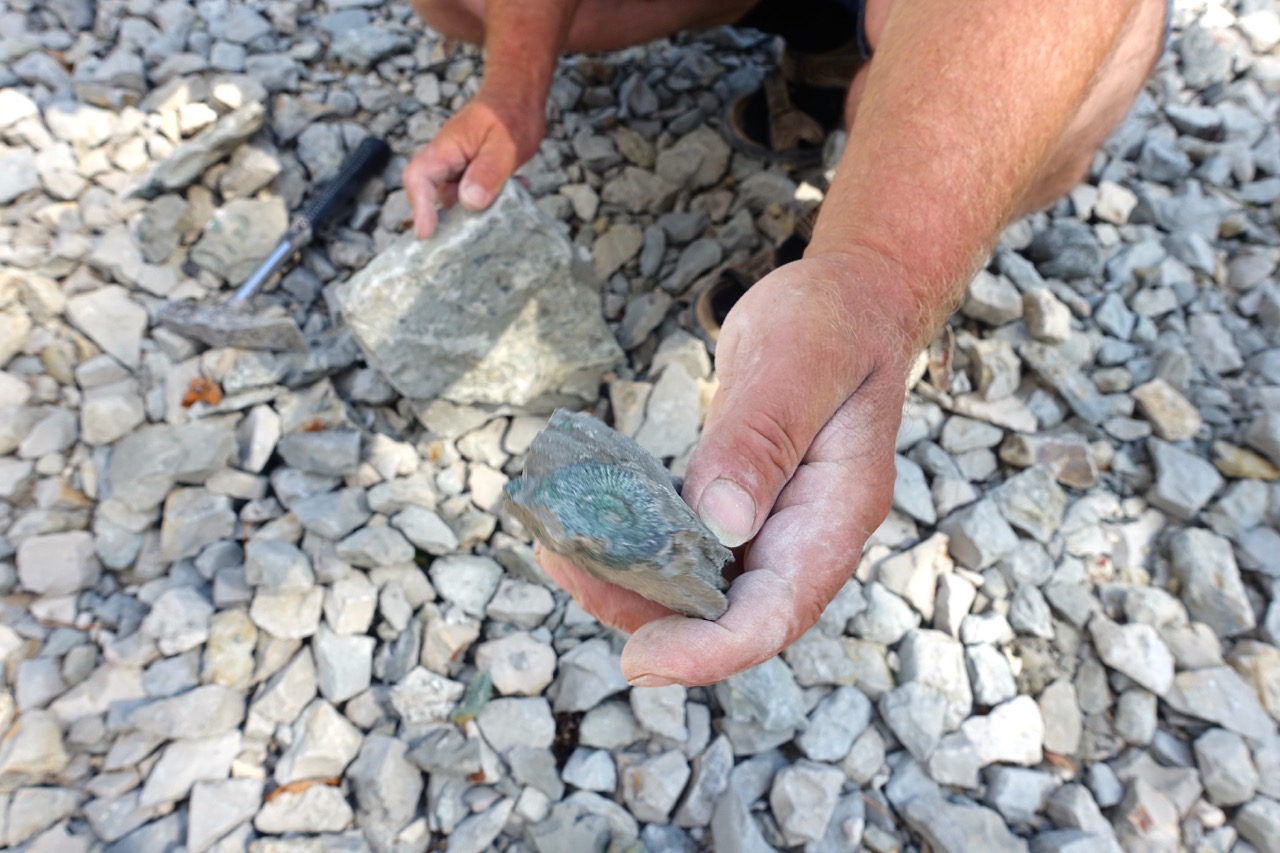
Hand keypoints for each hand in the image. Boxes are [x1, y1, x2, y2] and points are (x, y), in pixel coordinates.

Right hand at [402, 90, 543, 237]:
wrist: (520, 93)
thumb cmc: (511, 112)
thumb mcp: (505, 144)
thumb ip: (487, 171)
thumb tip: (470, 201)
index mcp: (446, 149)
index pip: (419, 179)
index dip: (420, 207)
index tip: (426, 233)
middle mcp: (446, 160)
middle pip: (431, 193)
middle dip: (445, 218)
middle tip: (464, 240)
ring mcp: (458, 167)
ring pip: (456, 198)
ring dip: (476, 210)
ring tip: (503, 209)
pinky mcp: (472, 172)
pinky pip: (473, 193)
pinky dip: (491, 199)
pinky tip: (516, 191)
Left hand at [539, 252, 917, 685]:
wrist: (849, 303)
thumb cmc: (833, 321)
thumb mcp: (800, 363)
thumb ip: (763, 440)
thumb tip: (719, 524)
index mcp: (837, 514)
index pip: (776, 613)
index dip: (709, 650)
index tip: (639, 658)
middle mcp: (805, 537)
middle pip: (726, 617)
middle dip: (644, 614)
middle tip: (564, 564)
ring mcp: (772, 527)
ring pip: (699, 593)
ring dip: (629, 585)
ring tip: (559, 547)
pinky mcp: (740, 511)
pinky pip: (686, 552)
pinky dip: (635, 549)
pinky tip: (585, 528)